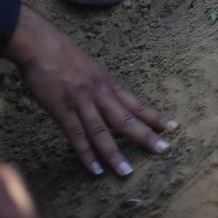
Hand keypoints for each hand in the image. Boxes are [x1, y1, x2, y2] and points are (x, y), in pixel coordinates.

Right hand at [4, 4, 176, 176]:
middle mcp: (100, 95)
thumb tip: (112, 101)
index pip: (137, 104)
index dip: (156, 117)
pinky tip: (95, 169)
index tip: (174, 127)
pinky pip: (76, 136)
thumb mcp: (93, 71)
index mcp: (109, 85)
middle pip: (126, 120)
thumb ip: (102, 88)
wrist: (42, 46)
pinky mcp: (62, 110)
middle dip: (146, 137)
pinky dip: (86, 154)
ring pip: (102, 132)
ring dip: (115, 154)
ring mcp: (82, 103)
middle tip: (164, 150)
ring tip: (127, 172)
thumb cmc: (66, 57)